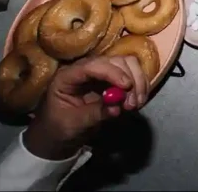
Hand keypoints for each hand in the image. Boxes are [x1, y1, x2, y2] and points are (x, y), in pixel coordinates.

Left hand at [23, 56, 147, 160]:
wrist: (58, 135)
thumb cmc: (58, 129)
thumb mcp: (73, 124)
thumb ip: (94, 114)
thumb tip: (117, 107)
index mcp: (68, 76)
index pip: (93, 65)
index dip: (112, 72)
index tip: (126, 87)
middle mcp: (86, 68)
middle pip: (115, 61)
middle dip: (129, 79)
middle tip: (133, 103)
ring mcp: (101, 73)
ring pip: (127, 64)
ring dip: (137, 82)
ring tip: (136, 104)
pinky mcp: (112, 80)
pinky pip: (132, 75)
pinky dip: (139, 86)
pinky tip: (138, 102)